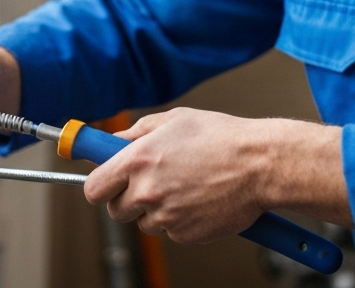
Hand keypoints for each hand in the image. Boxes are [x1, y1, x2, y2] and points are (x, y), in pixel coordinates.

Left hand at [81, 107, 349, 243]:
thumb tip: (113, 141)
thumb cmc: (222, 138)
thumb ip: (136, 132)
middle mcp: (147, 191)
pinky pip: (171, 232)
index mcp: (137, 160)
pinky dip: (181, 220)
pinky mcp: (185, 235)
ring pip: (144, 223)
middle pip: (115, 211)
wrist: (260, 164)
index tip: (106, 184)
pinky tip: (199, 199)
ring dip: (157, 210)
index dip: (99, 187)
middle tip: (151, 183)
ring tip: (185, 186)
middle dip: (128, 199)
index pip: (93, 189)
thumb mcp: (174, 120)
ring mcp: (165, 217)